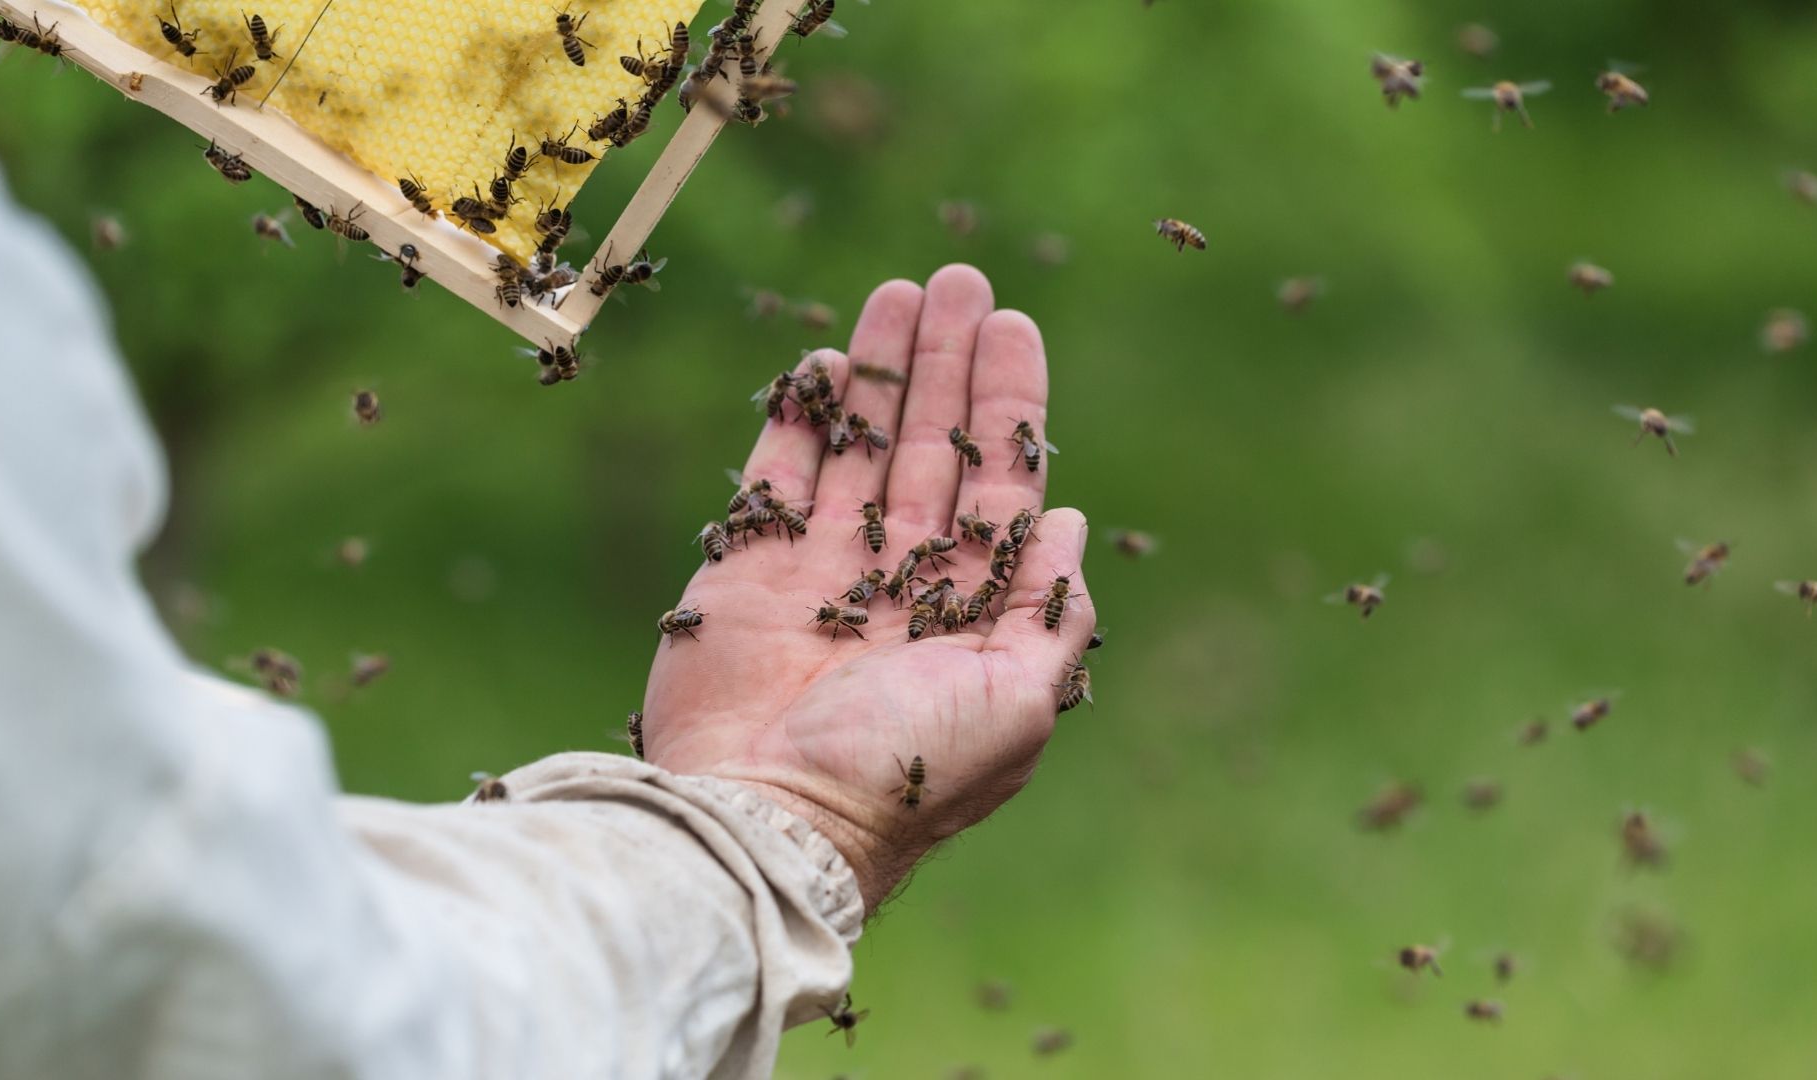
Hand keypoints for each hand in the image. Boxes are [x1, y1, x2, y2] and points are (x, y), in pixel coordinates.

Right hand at [642, 265, 1096, 911]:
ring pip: (860, 450)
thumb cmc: (907, 774)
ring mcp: (821, 576)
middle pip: (933, 450)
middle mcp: (900, 585)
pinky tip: (828, 363)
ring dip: (883, 372)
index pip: (999, 486)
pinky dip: (799, 421)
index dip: (1009, 405)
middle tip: (960, 277)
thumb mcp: (1019, 702)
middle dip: (949, 366)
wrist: (771, 821)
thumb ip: (1045, 611)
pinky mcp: (748, 573)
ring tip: (902, 292)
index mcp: (969, 614)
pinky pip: (779, 479)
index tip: (1015, 327)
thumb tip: (1069, 523)